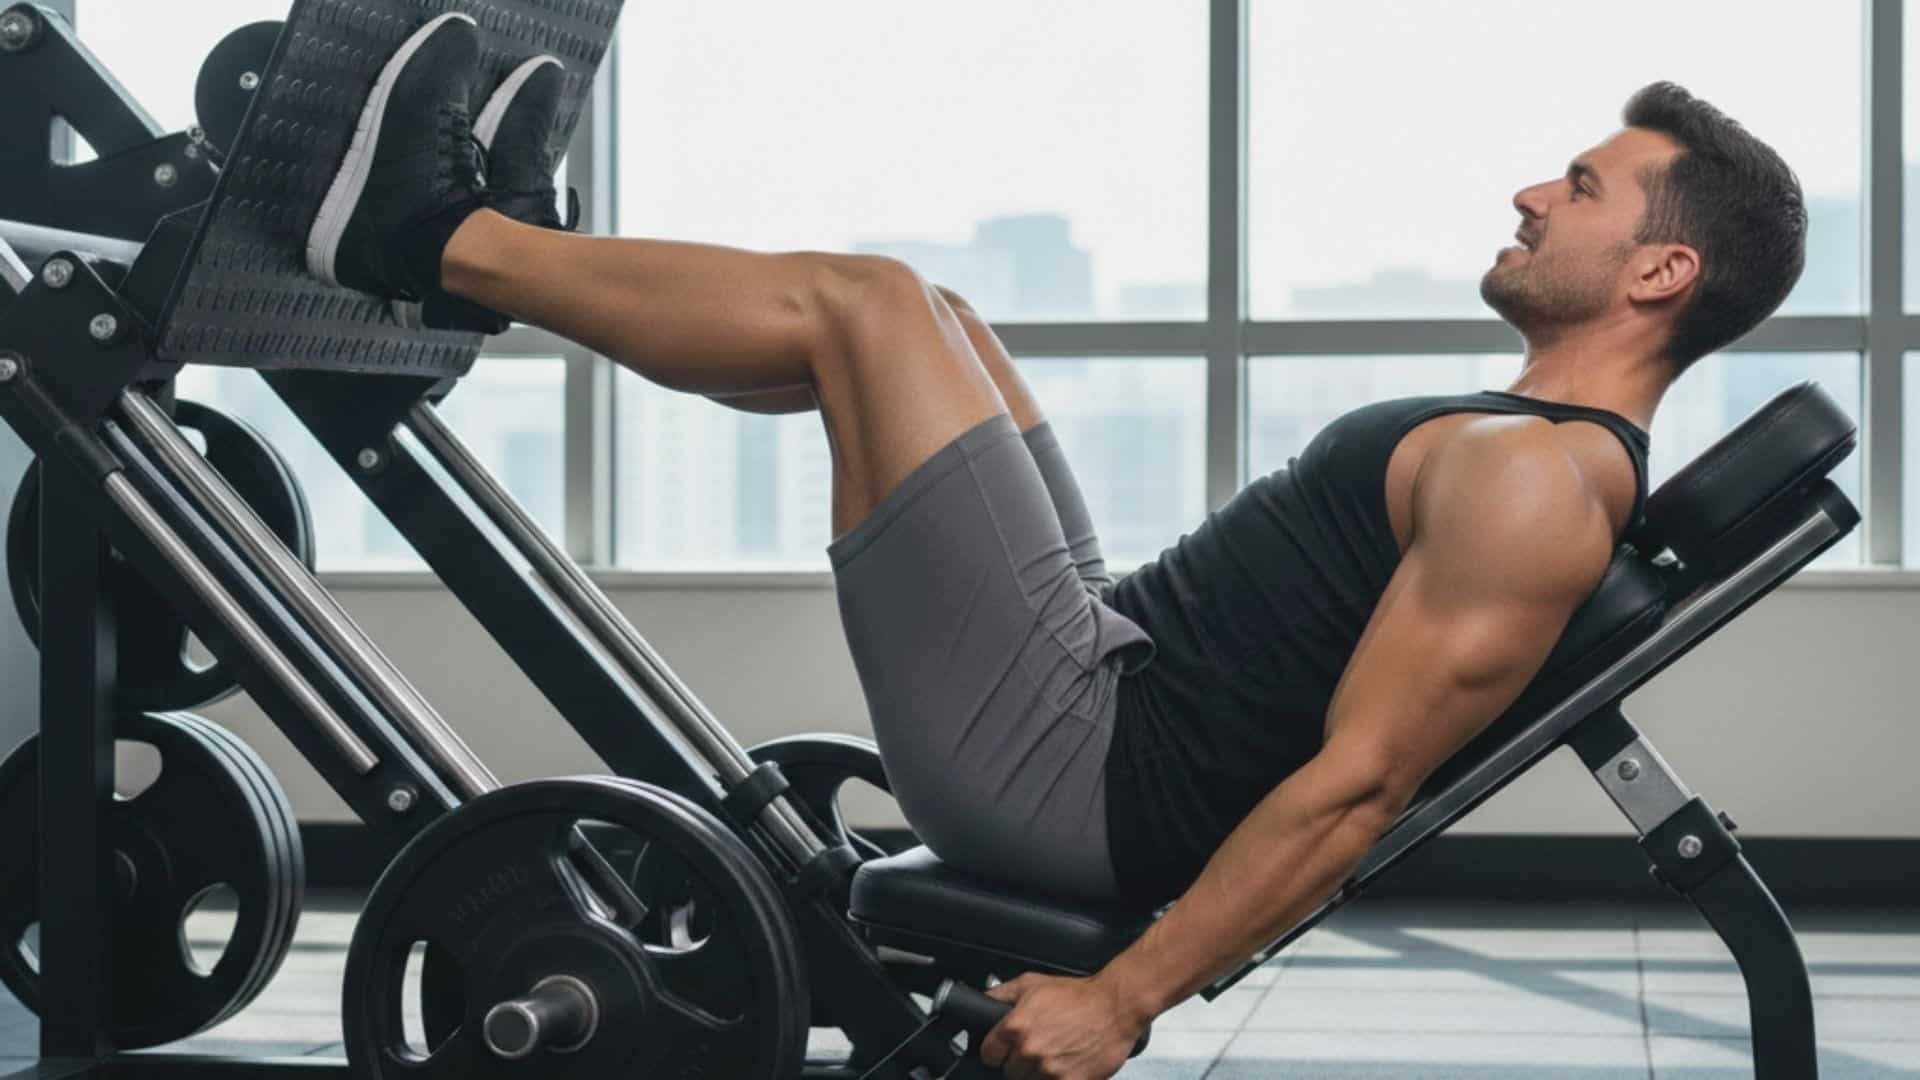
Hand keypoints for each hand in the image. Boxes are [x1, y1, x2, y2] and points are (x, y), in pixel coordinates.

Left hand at [977, 972, 1149, 1079]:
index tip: (1005, 1049)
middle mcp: (1029, 1051)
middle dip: (1020, 1061)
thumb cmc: (1077, 995)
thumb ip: (1001, 994)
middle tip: (1039, 1047)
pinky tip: (1066, 1065)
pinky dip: (1058, 1078)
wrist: (1115, 1006)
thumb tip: (982, 1002)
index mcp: (1015, 1028)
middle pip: (1010, 1071)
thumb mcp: (1032, 983)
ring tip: (1054, 1055)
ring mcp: (1050, 1071)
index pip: (988, 1054)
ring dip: (1038, 1073)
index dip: (997, 1050)